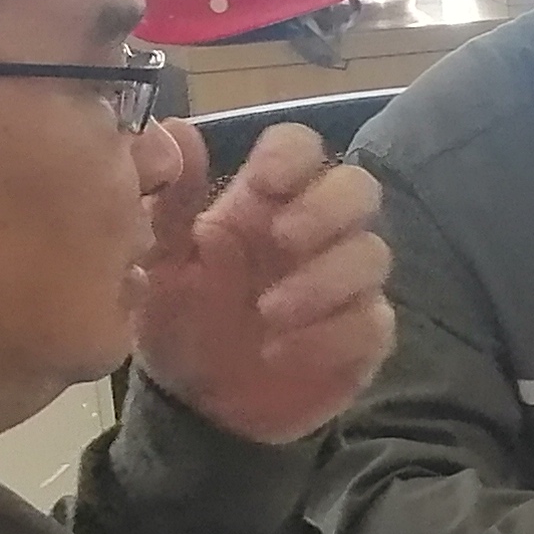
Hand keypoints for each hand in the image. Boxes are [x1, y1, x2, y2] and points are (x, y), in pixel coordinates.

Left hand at [129, 121, 394, 444]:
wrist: (196, 404)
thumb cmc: (180, 320)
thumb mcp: (160, 263)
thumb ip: (170, 202)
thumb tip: (176, 129)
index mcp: (266, 202)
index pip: (302, 148)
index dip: (293, 156)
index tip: (265, 182)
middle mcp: (316, 234)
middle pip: (360, 188)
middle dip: (327, 209)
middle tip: (282, 240)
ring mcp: (346, 285)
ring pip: (372, 255)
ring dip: (323, 280)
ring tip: (268, 313)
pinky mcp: (362, 338)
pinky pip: (374, 323)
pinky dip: (330, 336)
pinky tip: (280, 353)